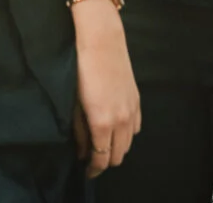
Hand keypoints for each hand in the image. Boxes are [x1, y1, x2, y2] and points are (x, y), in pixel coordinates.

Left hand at [70, 2, 139, 175]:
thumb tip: (82, 151)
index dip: (94, 169)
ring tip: (103, 144)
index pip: (101, 159)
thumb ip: (79, 131)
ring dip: (116, 149)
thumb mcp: (75, 104)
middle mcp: (121, 121)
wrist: (102, 42)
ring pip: (128, 144)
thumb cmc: (82, 70)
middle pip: (117, 156)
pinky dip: (126, 134)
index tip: (87, 171)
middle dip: (105, 161)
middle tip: (92, 159)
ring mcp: (132, 111)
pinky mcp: (137, 101)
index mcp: (103, 123)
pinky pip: (136, 128)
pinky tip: (116, 129)